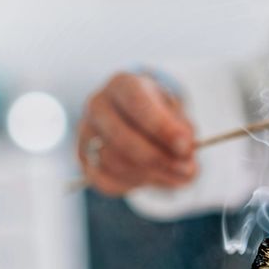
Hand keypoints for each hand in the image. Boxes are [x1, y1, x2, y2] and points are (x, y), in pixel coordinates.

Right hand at [78, 72, 197, 195]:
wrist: (138, 121)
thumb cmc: (161, 116)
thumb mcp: (178, 116)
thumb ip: (184, 134)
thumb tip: (185, 156)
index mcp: (123, 85)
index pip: (136, 103)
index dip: (162, 127)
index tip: (185, 147)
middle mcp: (97, 105)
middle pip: (121, 137)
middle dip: (157, 158)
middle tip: (185, 169)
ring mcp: (86, 132)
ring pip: (114, 162)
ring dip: (149, 174)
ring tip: (174, 174)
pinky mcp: (83, 159)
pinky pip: (106, 180)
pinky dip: (133, 184)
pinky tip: (152, 177)